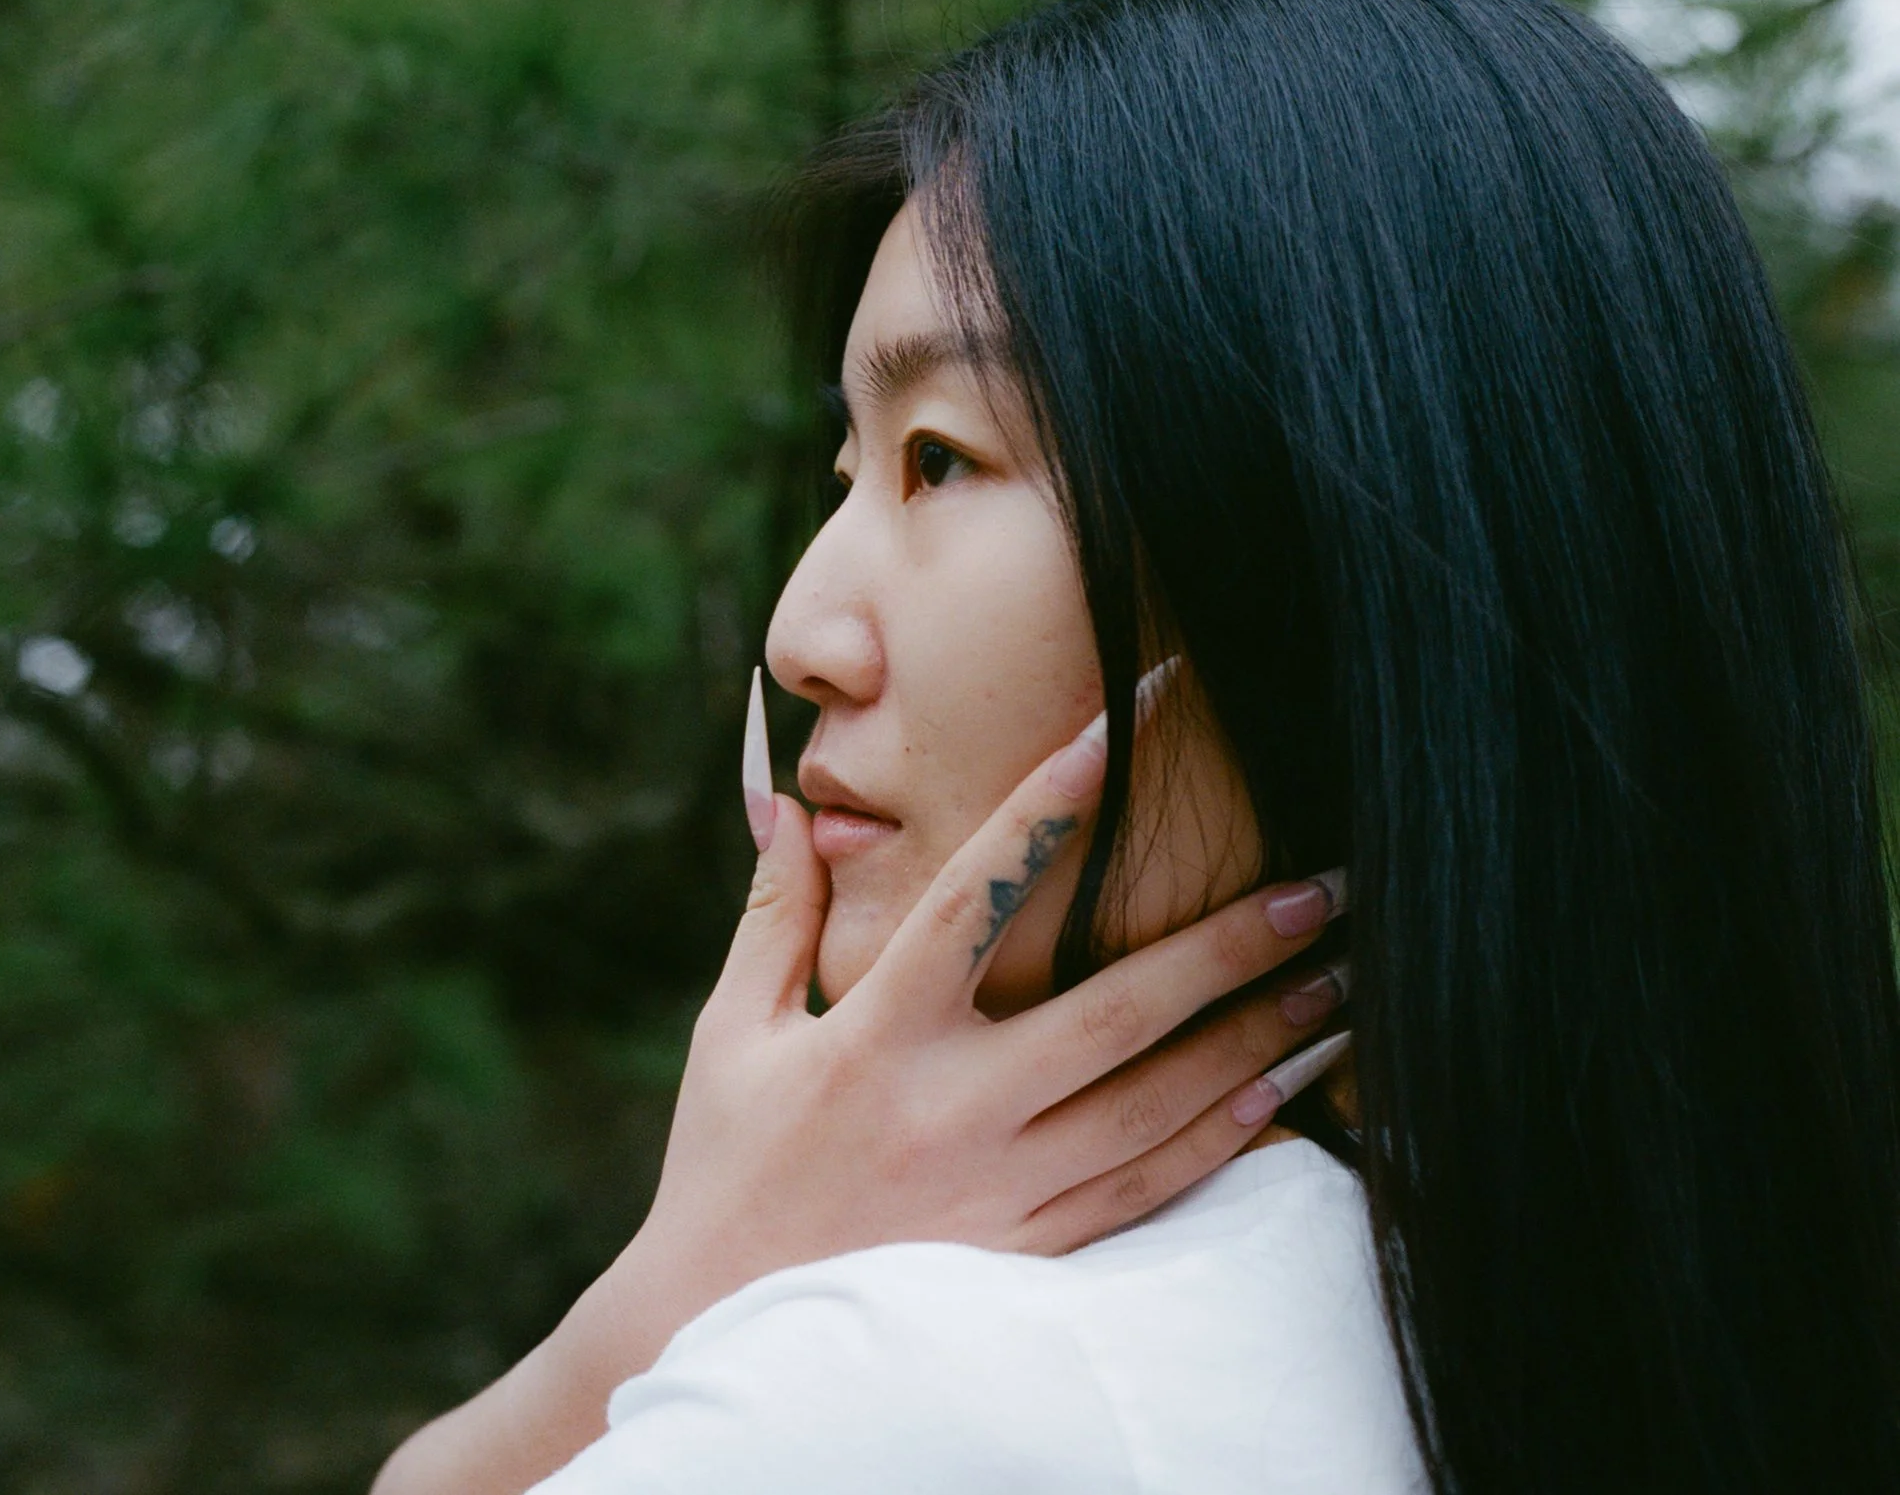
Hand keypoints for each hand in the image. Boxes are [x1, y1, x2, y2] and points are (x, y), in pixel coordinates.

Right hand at [372, 701, 1348, 1494]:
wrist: (713, 1328)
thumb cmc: (724, 1165)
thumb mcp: (731, 1032)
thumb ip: (776, 913)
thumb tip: (785, 801)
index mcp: (874, 1037)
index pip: (975, 895)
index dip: (1048, 803)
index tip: (1121, 723)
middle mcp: (951, 1110)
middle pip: (1115, 1013)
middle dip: (1229, 945)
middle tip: (1324, 885)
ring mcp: (1000, 1190)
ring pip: (1156, 1102)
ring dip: (1256, 1036)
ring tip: (1339, 975)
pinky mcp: (1028, 1252)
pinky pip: (1148, 1187)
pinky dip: (1223, 1136)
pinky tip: (1285, 1087)